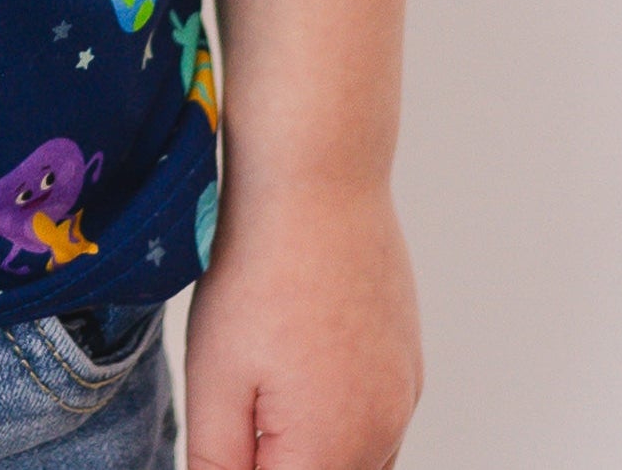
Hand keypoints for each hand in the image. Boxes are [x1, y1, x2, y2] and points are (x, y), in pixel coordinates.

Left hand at [182, 176, 421, 469]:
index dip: (245, 467)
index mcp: (331, 450)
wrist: (318, 180)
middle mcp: (383, 433)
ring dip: (313, 449)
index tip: (229, 435)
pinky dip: (340, 420)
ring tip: (264, 383)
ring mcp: (404, 396)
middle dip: (279, 458)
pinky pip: (379, 422)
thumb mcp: (214, 377)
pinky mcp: (408, 362)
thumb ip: (218, 461)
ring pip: (360, 462)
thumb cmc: (261, 267)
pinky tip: (299, 367)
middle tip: (240, 411)